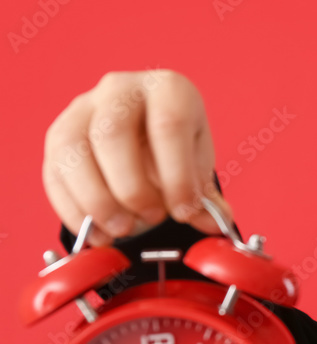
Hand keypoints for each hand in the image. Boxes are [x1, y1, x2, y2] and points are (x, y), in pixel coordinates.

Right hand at [42, 69, 231, 245]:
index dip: (176, 174)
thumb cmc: (176, 150)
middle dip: (132, 187)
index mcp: (168, 90)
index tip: (184, 211)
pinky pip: (55, 172)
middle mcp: (121, 89)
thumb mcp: (197, 168)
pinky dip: (74, 210)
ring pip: (74, 149)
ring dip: (97, 200)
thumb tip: (214, 223)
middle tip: (152, 218)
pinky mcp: (57, 135)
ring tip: (122, 230)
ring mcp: (83, 108)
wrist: (145, 138)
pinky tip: (97, 233)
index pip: (169, 126)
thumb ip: (204, 198)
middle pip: (112, 134)